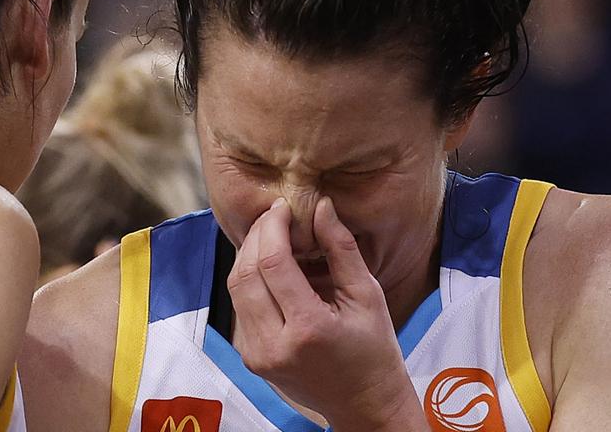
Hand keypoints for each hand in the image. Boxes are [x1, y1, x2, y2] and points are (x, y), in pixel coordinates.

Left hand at [227, 197, 425, 431]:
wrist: (363, 403)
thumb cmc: (373, 349)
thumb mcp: (367, 296)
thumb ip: (341, 249)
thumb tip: (322, 207)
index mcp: (308, 329)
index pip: (273, 264)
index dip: (273, 227)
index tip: (283, 207)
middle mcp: (274, 345)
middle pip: (245, 274)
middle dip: (257, 236)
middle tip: (274, 215)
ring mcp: (257, 355)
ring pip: (236, 289)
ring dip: (249, 255)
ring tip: (272, 235)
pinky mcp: (250, 357)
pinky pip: (241, 307)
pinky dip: (251, 280)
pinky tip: (270, 266)